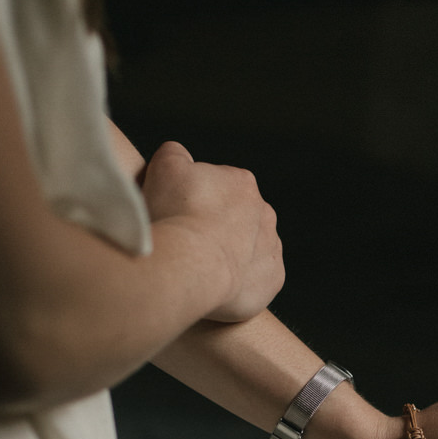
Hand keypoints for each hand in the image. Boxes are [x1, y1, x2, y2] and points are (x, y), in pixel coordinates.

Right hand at [142, 141, 282, 322]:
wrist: (191, 264)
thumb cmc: (175, 214)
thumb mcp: (165, 167)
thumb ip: (175, 154)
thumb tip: (179, 155)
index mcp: (242, 182)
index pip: (218, 187)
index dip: (194, 201)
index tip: (178, 215)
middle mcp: (265, 212)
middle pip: (236, 219)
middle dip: (215, 228)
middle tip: (187, 242)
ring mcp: (272, 247)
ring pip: (249, 249)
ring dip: (228, 254)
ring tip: (200, 266)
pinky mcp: (273, 279)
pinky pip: (256, 280)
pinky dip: (239, 283)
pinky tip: (216, 284)